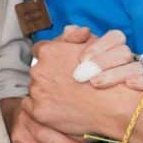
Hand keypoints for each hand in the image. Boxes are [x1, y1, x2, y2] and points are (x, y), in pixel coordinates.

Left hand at [28, 40, 142, 137]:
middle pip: (38, 70)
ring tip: (65, 98)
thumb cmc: (105, 72)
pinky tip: (58, 109)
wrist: (111, 104)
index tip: (59, 65)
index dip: (51, 57)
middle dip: (49, 75)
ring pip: (35, 88)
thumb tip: (67, 30)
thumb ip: (74, 36)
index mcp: (48, 51)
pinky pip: (30, 107)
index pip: (40, 50)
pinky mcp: (38, 112)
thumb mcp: (92, 44)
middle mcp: (38, 70)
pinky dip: (42, 108)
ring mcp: (37, 91)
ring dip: (45, 91)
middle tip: (66, 83)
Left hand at [59, 27, 142, 91]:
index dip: (100, 46)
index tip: (82, 59)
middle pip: (124, 52)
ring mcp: (136, 75)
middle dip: (104, 62)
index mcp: (113, 48)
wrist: (84, 106)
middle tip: (85, 74)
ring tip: (95, 83)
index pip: (116, 37)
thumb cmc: (78, 79)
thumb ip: (71, 39)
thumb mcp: (67, 56)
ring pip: (136, 67)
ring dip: (116, 74)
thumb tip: (80, 30)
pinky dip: (140, 83)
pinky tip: (127, 85)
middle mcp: (127, 59)